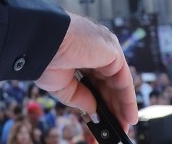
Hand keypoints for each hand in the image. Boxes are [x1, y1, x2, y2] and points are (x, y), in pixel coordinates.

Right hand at [35, 13, 137, 131]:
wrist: (43, 44)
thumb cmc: (46, 58)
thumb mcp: (63, 86)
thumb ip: (81, 97)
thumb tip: (94, 111)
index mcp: (83, 51)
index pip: (98, 79)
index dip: (102, 100)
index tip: (105, 118)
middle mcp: (98, 48)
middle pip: (110, 82)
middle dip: (114, 107)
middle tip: (116, 128)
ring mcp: (107, 49)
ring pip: (119, 83)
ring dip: (122, 107)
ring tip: (123, 127)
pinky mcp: (114, 52)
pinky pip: (124, 80)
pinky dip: (128, 100)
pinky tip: (128, 117)